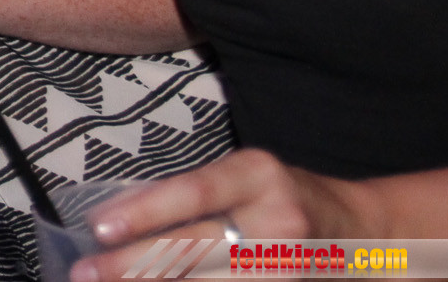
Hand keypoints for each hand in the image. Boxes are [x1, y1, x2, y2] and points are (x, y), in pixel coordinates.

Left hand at [71, 150, 375, 281]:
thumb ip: (190, 197)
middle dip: (132, 265)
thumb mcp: (242, 179)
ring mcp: (289, 263)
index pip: (193, 192)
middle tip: (86, 272)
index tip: (99, 228)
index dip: (144, 212)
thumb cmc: (279, 199)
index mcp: (258, 175)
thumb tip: (116, 222)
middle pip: (194, 248)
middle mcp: (279, 219)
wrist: (362, 233)